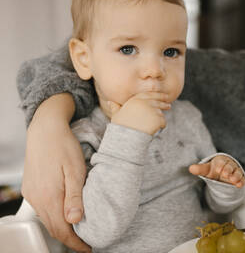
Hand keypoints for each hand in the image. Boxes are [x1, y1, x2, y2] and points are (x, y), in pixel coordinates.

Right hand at [22, 94, 90, 251]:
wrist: (45, 129)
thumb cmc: (64, 146)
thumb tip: (75, 220)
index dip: (75, 243)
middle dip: (69, 238)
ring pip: (46, 219)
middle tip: (86, 242)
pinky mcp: (30, 188)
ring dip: (61, 227)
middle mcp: (37, 198)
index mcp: (50, 196)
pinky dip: (53, 216)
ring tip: (79, 230)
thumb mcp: (76, 169)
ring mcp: (31, 194)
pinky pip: (42, 209)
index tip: (88, 248)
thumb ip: (75, 196)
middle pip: (53, 228)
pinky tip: (65, 212)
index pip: (62, 230)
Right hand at [109, 92, 170, 134]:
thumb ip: (115, 107)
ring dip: (159, 118)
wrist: (126, 137)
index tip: (163, 96)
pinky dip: (161, 126)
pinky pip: (163, 122)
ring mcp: (153, 110)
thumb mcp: (116, 115)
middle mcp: (146, 103)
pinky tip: (155, 130)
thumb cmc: (120, 127)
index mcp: (136, 100)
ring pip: (160, 113)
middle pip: (158, 101)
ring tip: (153, 124)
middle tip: (168, 106)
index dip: (157, 95)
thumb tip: (110, 102)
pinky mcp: (158, 119)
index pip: (149, 94)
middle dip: (164, 103)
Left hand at [189, 155, 244, 187]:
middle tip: (225, 175)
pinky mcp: (240, 178)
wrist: (223, 174)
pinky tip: (239, 185)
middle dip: (228, 170)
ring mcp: (235, 171)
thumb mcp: (207, 170)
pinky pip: (242, 179)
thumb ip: (200, 169)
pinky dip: (241, 181)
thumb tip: (191, 168)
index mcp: (220, 161)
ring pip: (237, 172)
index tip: (218, 170)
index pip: (221, 162)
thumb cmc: (214, 170)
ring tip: (233, 181)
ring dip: (235, 176)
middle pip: (230, 166)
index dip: (220, 166)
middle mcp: (229, 165)